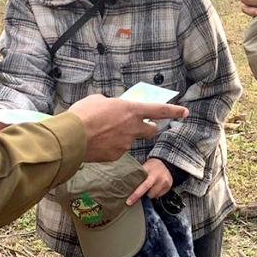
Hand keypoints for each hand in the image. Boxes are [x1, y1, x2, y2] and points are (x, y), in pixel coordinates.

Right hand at [67, 95, 188, 161]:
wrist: (72, 137)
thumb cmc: (83, 114)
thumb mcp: (97, 100)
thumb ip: (109, 104)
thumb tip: (109, 108)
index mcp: (131, 110)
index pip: (159, 110)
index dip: (173, 111)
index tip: (184, 112)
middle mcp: (133, 128)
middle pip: (151, 130)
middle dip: (148, 128)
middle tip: (140, 127)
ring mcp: (126, 144)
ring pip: (129, 140)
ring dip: (121, 137)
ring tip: (101, 133)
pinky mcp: (116, 156)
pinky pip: (116, 150)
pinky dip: (109, 147)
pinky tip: (96, 143)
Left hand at [126, 158, 172, 205]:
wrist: (165, 163)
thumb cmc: (152, 166)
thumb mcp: (144, 167)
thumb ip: (137, 175)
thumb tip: (124, 184)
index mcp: (151, 172)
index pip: (143, 185)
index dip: (136, 194)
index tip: (129, 201)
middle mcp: (159, 178)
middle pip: (149, 192)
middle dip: (139, 197)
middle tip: (130, 201)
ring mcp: (165, 183)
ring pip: (153, 195)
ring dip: (147, 195)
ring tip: (145, 189)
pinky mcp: (168, 187)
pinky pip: (158, 195)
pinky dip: (154, 194)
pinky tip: (152, 188)